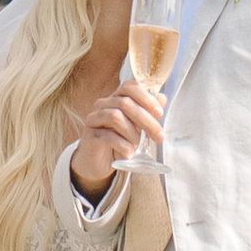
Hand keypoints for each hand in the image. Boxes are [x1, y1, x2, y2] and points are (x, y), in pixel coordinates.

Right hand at [68, 80, 162, 200]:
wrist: (100, 163)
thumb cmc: (120, 142)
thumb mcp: (137, 127)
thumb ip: (148, 112)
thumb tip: (162, 98)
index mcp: (116, 98)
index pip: (129, 87)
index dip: (146, 97)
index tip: (159, 113)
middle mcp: (103, 104)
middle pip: (125, 103)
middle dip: (146, 120)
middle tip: (159, 136)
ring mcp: (94, 119)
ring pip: (115, 116)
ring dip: (133, 133)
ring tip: (140, 146)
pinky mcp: (89, 135)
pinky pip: (107, 135)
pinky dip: (122, 145)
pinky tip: (129, 153)